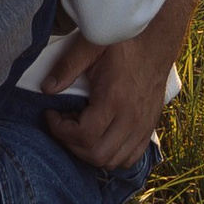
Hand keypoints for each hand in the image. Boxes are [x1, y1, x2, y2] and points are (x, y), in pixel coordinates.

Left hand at [41, 23, 173, 169]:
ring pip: (114, 161)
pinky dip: (112, 156)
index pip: (84, 136)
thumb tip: (47, 89)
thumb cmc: (123, 44)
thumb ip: (67, 67)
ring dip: (90, 152)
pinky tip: (99, 137)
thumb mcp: (91, 46)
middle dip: (71, 144)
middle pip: (97, 154)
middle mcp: (131, 118)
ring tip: (79, 129)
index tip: (51, 114)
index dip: (60, 130)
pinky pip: (130, 158)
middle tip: (62, 123)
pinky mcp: (149, 128)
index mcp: (114, 99)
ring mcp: (142, 126)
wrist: (156, 43)